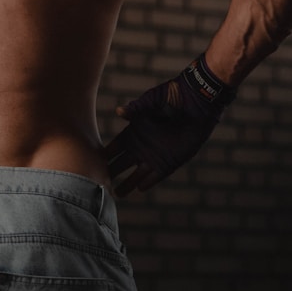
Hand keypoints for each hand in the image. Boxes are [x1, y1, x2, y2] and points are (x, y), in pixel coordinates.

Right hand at [103, 57, 234, 196]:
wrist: (195, 101)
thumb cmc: (172, 96)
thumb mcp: (151, 100)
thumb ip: (136, 108)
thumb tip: (118, 112)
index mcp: (135, 130)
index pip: (117, 146)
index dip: (107, 153)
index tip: (96, 160)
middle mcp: (143, 145)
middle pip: (123, 162)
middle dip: (112, 171)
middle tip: (100, 181)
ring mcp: (156, 155)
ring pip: (138, 173)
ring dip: (128, 183)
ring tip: (116, 194)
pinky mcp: (170, 161)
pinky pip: (156, 176)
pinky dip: (149, 182)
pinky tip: (139, 188)